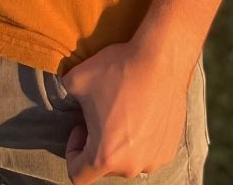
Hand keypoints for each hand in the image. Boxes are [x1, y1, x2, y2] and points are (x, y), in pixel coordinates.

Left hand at [61, 40, 189, 184]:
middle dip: (98, 144)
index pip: (78, 175)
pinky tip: (142, 112)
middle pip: (105, 166)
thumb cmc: (118, 71)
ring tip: (123, 112)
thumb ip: (64, 96)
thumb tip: (66, 97)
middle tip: (101, 115)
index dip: (72, 152)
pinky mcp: (169, 149)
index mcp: (104, 156)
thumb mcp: (75, 80)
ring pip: (128, 159)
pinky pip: (149, 151)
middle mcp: (131, 166)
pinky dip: (142, 138)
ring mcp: (154, 159)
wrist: (161, 59)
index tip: (80, 127)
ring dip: (121, 143)